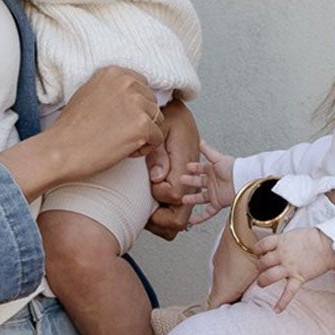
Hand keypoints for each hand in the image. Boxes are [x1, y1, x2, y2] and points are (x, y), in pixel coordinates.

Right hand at [0, 66, 164, 198]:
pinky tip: (125, 150)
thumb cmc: (71, 128)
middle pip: (152, 103)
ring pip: (157, 121)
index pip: (143, 86)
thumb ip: (112, 89)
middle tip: (117, 133)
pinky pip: (158, 139)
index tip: (120, 118)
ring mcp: (136, 104)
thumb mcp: (89, 93)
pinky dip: (145, 148)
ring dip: (144, 134)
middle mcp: (127, 83)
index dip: (135, 106)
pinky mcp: (142, 126)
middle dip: (140, 120)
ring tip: (120, 141)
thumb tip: (132, 94)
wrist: (61, 150)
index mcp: (114, 73)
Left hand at [144, 100, 206, 241]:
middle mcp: (190, 180)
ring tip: (145, 212)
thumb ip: (157, 154)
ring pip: (180, 220)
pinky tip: (153, 210)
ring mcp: (189, 186)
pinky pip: (180, 212)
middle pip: (180, 218)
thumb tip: (157, 177)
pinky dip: (167, 216)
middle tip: (143, 211)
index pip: (174, 195)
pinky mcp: (186, 187)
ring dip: (162, 221)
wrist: (179, 114)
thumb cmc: (170, 119)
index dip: (158, 194)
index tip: (149, 182)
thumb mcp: (161, 129)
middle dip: (160, 220)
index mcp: (185, 165)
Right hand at [187, 141, 237, 223]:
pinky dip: (200, 217)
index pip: (199, 169)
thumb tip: (201, 141)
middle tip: (179, 181)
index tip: (185, 167)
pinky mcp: (218, 203)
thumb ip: (208, 151)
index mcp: (212, 170)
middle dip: (189, 182)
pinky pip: (208, 212)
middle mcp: (213, 182)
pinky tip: (192, 221)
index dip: (192, 168)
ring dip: (191, 199)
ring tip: (182, 200)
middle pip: (198, 182)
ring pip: (200, 197)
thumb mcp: (218, 158)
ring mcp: (214, 193)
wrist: (244, 180)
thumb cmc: (234, 168)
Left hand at [255, 228, 334, 311]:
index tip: (259, 253)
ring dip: (262, 281)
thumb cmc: (314, 239)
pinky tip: (276, 310)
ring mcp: (290, 267)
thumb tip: (275, 246)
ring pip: (269, 276)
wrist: (329, 246)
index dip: (257, 250)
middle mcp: (283, 255)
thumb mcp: (294, 235)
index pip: (261, 245)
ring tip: (261, 284)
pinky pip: (288, 292)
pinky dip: (282, 302)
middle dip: (259, 266)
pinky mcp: (299, 277)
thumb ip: (283, 241)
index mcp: (281, 242)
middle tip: (261, 269)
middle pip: (262, 262)